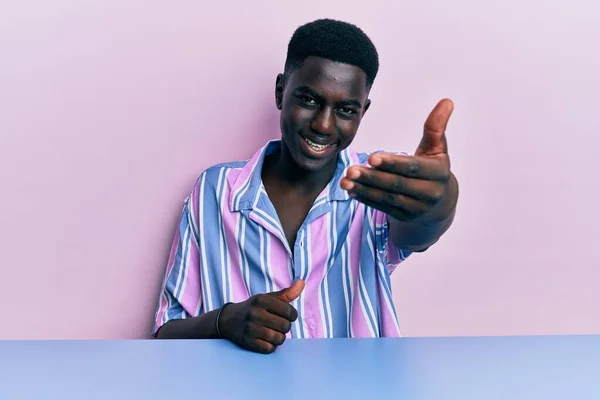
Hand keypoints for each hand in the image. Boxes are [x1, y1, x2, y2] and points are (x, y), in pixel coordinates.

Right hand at [218, 280, 304, 353]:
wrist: (228, 320)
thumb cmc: (254, 308)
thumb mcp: (267, 298)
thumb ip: (286, 293)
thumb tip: (302, 283)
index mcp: (262, 300)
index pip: (290, 312)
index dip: (292, 316)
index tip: (286, 316)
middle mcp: (255, 313)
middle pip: (285, 326)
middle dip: (285, 327)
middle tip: (278, 325)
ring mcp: (250, 328)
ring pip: (279, 339)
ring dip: (279, 338)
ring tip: (273, 332)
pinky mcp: (247, 342)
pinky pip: (269, 349)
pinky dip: (271, 346)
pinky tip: (266, 340)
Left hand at [341, 99, 454, 222]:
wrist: (440, 203)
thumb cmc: (433, 168)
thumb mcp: (437, 149)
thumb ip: (436, 127)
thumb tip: (446, 101)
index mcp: (439, 174)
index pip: (412, 168)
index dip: (392, 163)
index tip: (371, 157)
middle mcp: (430, 193)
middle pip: (397, 184)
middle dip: (372, 177)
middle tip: (351, 170)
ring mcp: (417, 208)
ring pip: (387, 198)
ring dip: (364, 189)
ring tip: (345, 180)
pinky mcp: (404, 217)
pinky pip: (383, 207)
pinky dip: (366, 199)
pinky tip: (351, 190)